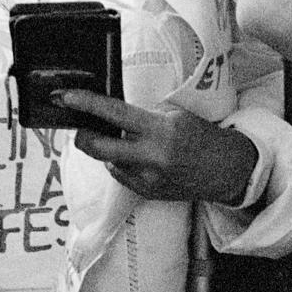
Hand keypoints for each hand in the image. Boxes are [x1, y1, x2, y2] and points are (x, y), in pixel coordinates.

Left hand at [59, 91, 258, 203]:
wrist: (226, 171)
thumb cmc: (202, 137)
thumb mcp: (174, 117)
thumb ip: (142, 118)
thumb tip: (110, 115)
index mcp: (159, 132)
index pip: (114, 114)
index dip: (86, 104)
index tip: (65, 97)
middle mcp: (150, 158)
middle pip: (97, 148)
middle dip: (82, 136)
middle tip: (80, 126)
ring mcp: (147, 180)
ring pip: (108, 162)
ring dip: (108, 150)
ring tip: (129, 142)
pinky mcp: (147, 194)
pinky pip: (121, 175)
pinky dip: (122, 164)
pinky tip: (139, 158)